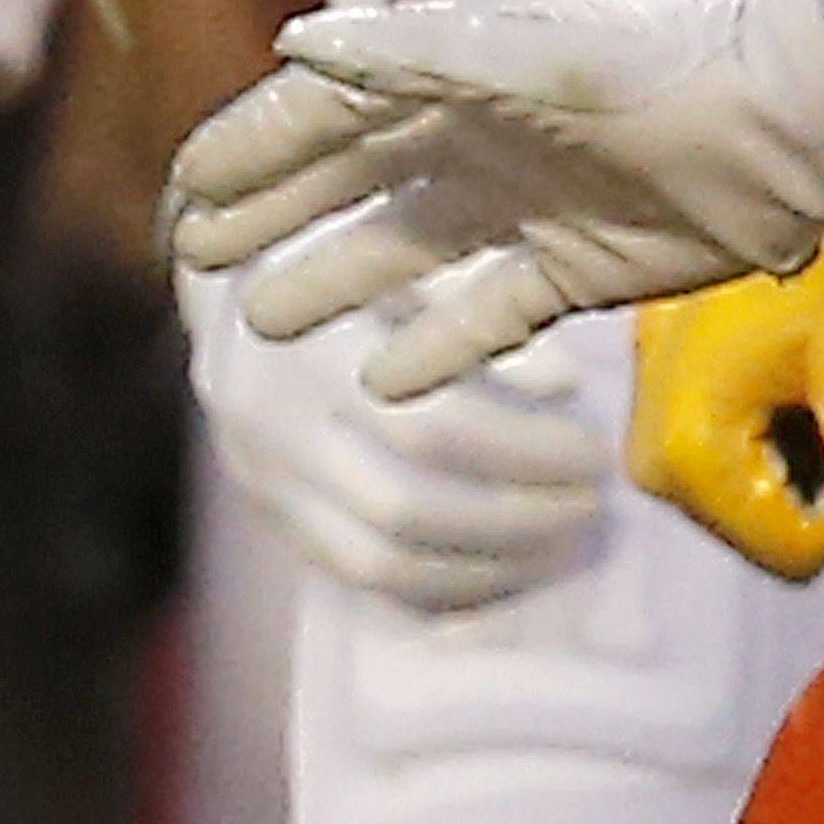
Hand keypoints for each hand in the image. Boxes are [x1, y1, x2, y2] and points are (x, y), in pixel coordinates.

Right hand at [168, 0, 823, 394]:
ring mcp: (529, 203)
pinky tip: (389, 381)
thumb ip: (413, 53)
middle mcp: (479, 133)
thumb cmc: (667, 63)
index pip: (324, 111)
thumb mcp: (532, 52)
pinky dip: (441, 345)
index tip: (184, 189)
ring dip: (337, 277)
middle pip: (350, 179)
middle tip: (198, 256)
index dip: (251, 148)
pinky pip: (492, 316)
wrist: (801, 119)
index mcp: (454, 70)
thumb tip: (293, 43)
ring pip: (406, 248)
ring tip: (265, 318)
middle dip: (273, 211)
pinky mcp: (585, 269)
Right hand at [183, 271, 611, 612]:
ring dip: (490, 564)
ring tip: (563, 536)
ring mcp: (261, 480)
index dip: (527, 454)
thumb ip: (468, 302)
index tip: (595, 450)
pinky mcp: (270, 514)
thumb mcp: (396, 238)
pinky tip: (509, 564)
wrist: (228, 266)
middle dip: (518, 520)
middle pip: (407, 510)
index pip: (429, 430)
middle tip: (592, 501)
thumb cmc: (335, 237)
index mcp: (302, 346)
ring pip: (383, 563)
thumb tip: (561, 386)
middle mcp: (268, 425)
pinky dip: (445, 586)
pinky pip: (362, 581)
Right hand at [627, 229, 823, 579]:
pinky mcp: (657, 427)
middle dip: (817, 480)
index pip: (792, 555)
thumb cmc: (793, 266)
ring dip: (794, 460)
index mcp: (687, 453)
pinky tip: (779, 385)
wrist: (735, 193)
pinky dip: (770, 443)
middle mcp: (652, 462)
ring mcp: (649, 445)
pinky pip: (730, 473)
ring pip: (753, 505)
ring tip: (802, 382)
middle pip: (768, 532)